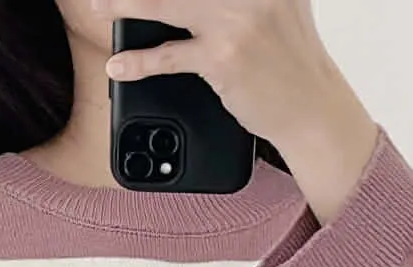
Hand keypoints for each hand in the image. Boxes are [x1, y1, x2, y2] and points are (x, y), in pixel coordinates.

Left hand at [92, 1, 379, 224]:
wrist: (313, 109)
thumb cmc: (292, 61)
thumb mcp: (280, 4)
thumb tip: (196, 2)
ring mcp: (234, 20)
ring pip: (165, 4)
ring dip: (125, 5)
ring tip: (100, 7)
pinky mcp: (223, 57)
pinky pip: (170, 56)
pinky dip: (138, 62)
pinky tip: (119, 66)